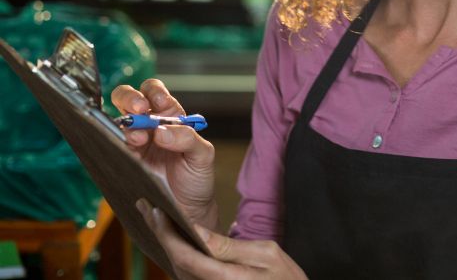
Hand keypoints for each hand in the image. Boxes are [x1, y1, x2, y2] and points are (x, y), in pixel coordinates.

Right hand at [111, 79, 217, 228]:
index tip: (160, 102)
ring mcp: (134, 143)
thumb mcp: (202, 156)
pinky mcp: (124, 160)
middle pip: (130, 99)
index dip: (154, 92)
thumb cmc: (197, 178)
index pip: (156, 93)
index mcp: (170, 118)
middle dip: (131, 98)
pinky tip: (125, 147)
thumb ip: (187, 139)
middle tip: (139, 110)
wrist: (188, 209)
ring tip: (138, 139)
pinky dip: (113, 142)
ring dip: (125, 124)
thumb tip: (162, 131)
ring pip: (118, 120)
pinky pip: (111, 145)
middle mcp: (149, 126)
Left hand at [137, 199, 306, 279]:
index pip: (184, 256)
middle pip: (175, 263)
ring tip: (155, 219)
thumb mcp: (265, 254)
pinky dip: (177, 255)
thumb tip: (196, 231)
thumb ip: (228, 247)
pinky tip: (173, 239)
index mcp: (224, 279)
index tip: (157, 211)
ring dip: (165, 244)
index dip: (166, 233)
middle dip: (159, 235)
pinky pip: (188, 274)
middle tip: (146, 209)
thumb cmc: (285, 278)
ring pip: (178, 270)